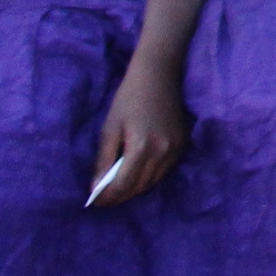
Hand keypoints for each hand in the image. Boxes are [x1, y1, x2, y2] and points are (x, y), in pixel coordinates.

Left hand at [87, 61, 189, 209]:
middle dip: (119, 196)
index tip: (93, 201)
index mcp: (141, 147)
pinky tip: (137, 171)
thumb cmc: (128, 99)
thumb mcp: (110, 129)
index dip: (107, 197)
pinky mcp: (182, 144)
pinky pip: (163, 171)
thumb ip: (103, 161)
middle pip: (139, 188)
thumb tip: (95, 188)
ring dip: (134, 188)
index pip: (123, 185)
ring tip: (118, 186)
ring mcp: (175, 149)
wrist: (158, 75)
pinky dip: (149, 177)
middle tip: (103, 196)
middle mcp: (162, 152)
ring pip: (153, 182)